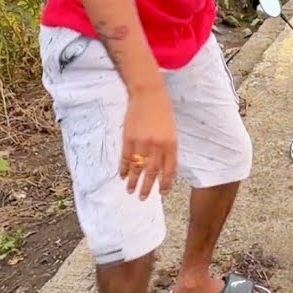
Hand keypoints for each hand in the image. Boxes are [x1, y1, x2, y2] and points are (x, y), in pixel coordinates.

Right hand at [119, 84, 176, 199]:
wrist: (148, 94)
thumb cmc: (162, 112)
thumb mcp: (171, 130)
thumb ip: (167, 149)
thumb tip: (162, 168)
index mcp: (171, 144)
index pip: (169, 169)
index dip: (165, 183)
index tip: (162, 193)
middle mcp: (157, 145)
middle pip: (152, 172)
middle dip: (147, 187)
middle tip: (143, 197)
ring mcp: (141, 142)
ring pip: (137, 167)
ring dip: (133, 181)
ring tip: (130, 191)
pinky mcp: (128, 138)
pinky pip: (125, 158)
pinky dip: (123, 168)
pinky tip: (122, 176)